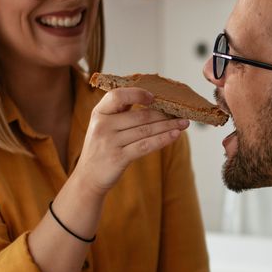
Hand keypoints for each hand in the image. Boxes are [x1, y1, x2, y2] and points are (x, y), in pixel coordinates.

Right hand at [74, 88, 188, 194]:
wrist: (88, 178)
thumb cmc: (101, 148)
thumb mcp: (102, 125)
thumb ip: (119, 112)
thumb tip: (149, 98)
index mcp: (98, 113)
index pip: (117, 96)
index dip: (137, 93)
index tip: (154, 97)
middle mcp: (102, 126)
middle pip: (140, 115)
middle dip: (164, 113)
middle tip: (181, 112)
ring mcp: (110, 142)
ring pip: (146, 130)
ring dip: (169, 125)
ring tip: (184, 123)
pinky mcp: (118, 158)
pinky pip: (146, 146)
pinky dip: (163, 139)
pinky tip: (175, 135)